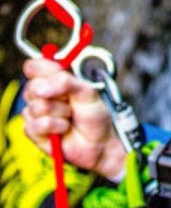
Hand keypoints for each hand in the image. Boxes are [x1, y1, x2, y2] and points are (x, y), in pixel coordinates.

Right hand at [22, 58, 126, 179]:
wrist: (100, 141)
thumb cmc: (94, 114)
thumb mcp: (86, 92)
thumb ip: (66, 82)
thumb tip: (42, 87)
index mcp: (52, 79)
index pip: (34, 66)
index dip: (42, 70)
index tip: (58, 76)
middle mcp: (40, 94)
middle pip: (32, 87)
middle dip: (57, 96)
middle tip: (71, 101)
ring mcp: (35, 113)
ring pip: (36, 107)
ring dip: (60, 113)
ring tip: (70, 116)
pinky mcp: (33, 132)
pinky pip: (36, 125)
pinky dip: (56, 127)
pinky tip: (65, 129)